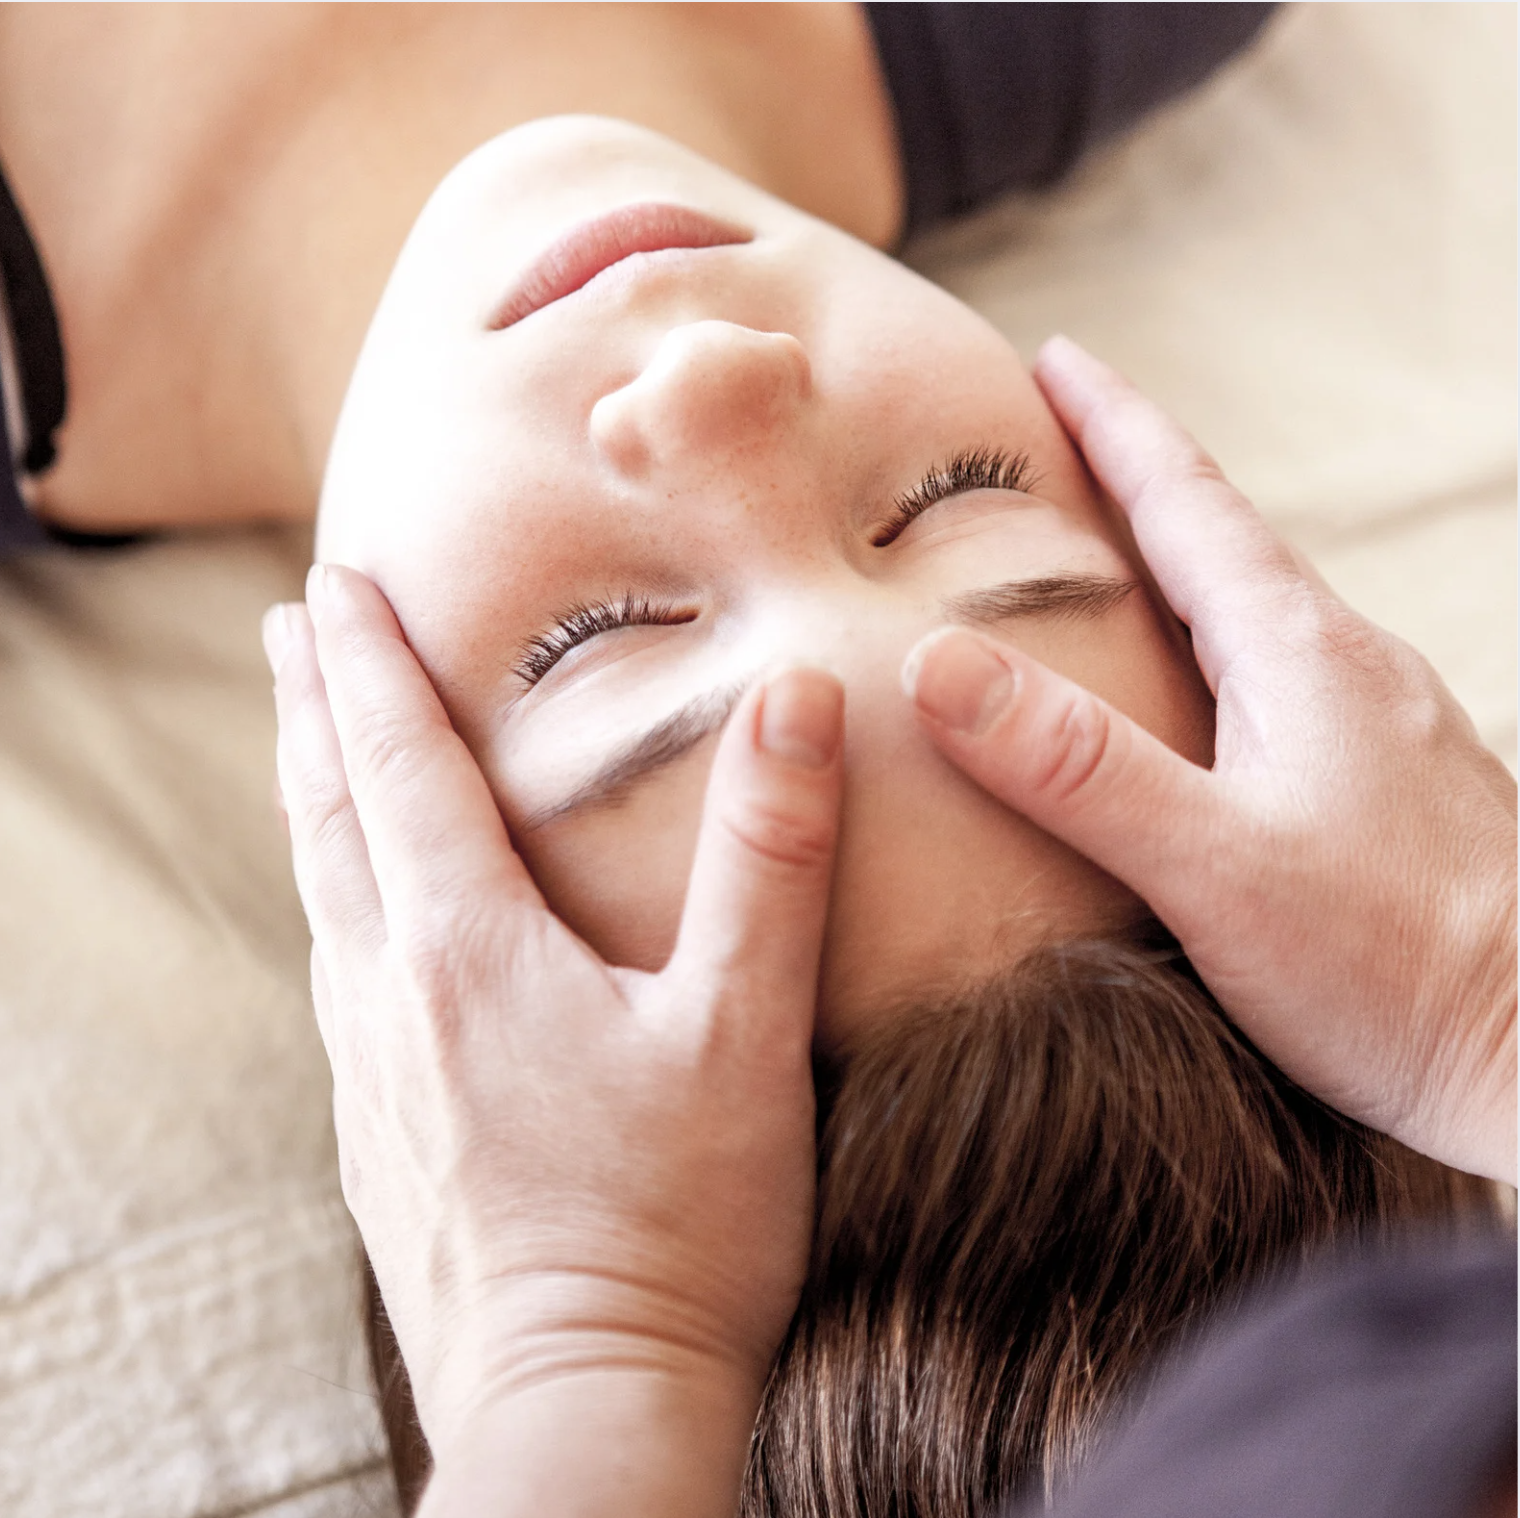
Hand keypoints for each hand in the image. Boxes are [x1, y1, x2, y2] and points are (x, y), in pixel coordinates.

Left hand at [265, 565, 843, 1512]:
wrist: (585, 1401)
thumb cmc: (676, 1220)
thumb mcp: (743, 1028)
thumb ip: (771, 856)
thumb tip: (796, 696)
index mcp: (467, 949)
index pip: (396, 764)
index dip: (366, 663)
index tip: (332, 583)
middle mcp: (393, 995)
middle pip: (330, 814)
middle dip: (310, 707)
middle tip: (295, 625)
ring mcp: (372, 1071)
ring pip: (320, 894)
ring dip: (311, 797)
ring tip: (307, 743)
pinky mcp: (377, 1133)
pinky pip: (336, 975)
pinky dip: (333, 897)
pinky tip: (354, 916)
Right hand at [903, 337, 1515, 1184]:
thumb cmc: (1394, 967)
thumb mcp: (1211, 864)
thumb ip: (1075, 766)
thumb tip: (943, 661)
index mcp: (1300, 652)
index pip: (1188, 500)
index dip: (1115, 424)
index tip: (1054, 358)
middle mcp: (1350, 666)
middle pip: (1224, 542)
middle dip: (1138, 482)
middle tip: (1060, 447)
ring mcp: (1381, 725)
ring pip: (1256, 613)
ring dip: (1179, 568)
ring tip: (1108, 564)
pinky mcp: (1390, 787)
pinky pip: (1281, 681)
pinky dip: (1214, 651)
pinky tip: (1197, 702)